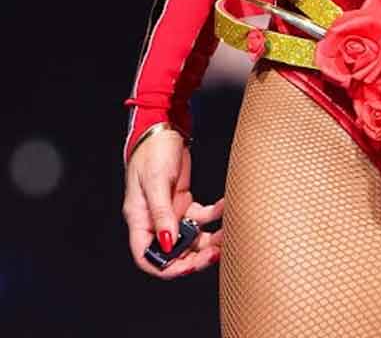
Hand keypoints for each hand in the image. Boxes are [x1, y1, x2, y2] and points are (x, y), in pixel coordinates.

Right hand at [122, 129, 223, 278]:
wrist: (163, 127)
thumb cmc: (152, 151)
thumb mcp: (156, 181)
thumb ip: (162, 212)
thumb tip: (167, 242)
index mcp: (140, 219)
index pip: (146, 256)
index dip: (165, 268)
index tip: (187, 267)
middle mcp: (155, 219)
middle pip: (172, 252)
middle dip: (193, 257)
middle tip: (213, 254)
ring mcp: (171, 211)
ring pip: (191, 237)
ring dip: (208, 239)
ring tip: (225, 235)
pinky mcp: (184, 201)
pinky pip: (202, 216)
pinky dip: (215, 215)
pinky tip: (225, 206)